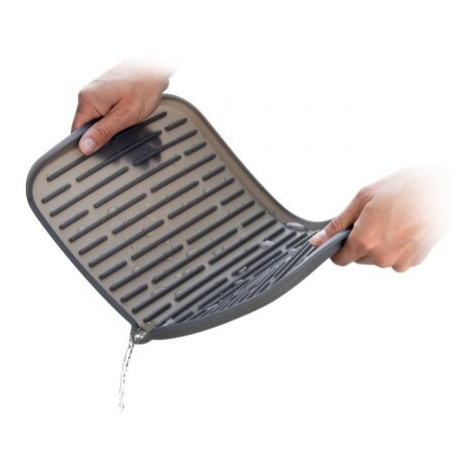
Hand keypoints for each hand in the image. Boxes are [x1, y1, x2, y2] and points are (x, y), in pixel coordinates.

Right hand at [72, 59, 170, 154]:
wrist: (155, 68)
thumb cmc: (143, 87)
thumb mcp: (125, 115)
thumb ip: (103, 132)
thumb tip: (84, 147)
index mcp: (87, 100)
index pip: (76, 132)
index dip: (87, 145)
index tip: (101, 153)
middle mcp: (88, 95)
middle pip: (87, 127)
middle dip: (102, 136)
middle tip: (120, 137)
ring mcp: (96, 93)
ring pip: (97, 120)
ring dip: (110, 127)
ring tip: (126, 124)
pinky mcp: (105, 93)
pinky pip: (104, 112)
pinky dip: (114, 119)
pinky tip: (126, 117)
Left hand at [309, 167, 448, 271]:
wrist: (440, 189)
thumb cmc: (404, 188)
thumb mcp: (362, 199)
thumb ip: (337, 224)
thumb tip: (318, 240)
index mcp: (365, 241)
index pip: (340, 259)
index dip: (337, 249)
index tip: (339, 242)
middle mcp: (382, 256)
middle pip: (360, 257)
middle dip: (361, 241)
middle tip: (372, 220)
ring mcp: (400, 260)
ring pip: (379, 258)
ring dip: (380, 244)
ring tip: (391, 221)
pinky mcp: (416, 260)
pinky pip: (397, 257)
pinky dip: (397, 246)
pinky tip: (403, 228)